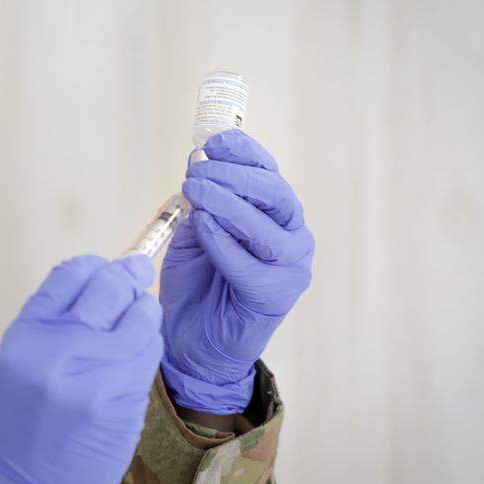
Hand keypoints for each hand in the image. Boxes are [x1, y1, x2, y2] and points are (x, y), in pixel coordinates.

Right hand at [0, 255, 163, 483]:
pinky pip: (150, 352)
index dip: (93, 267)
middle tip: (138, 271)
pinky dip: (148, 346)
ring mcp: (98, 373)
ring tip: (136, 322)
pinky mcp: (127, 397)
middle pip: (109, 285)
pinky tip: (136, 356)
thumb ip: (50, 325)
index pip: (70, 274)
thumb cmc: (19, 431)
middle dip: (129, 275)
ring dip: (144, 312)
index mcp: (24, 336)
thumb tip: (95, 284)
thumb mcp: (15, 367)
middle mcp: (60, 348)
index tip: (103, 269)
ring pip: (141, 315)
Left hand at [160, 130, 313, 414]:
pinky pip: (251, 263)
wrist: (193, 342)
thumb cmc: (196, 284)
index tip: (214, 141)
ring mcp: (290, 266)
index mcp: (273, 215)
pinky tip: (204, 227)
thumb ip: (200, 205)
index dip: (244, 152)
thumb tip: (197, 166)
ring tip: (197, 192)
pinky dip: (225, 242)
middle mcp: (290, 236)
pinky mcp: (276, 295)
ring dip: (230, 204)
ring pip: (269, 226)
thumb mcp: (193, 234)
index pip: (268, 172)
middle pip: (275, 193)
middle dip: (235, 175)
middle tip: (197, 170)